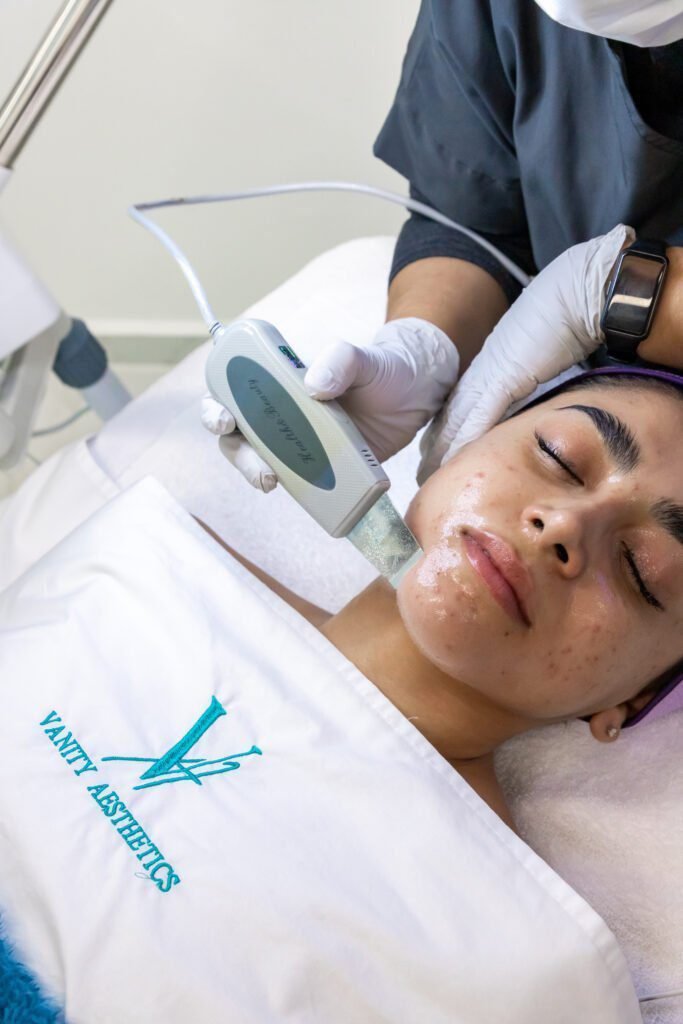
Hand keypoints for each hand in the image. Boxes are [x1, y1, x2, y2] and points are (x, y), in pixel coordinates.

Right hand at [202, 317, 459, 490]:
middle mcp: (280, 413)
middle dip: (237, 454)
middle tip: (258, 466)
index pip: (230, 393)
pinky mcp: (322, 468)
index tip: (225, 419)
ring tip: (272, 482)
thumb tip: (312, 385)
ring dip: (258, 475)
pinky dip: (295, 492)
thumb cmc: (382, 369)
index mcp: (277, 381)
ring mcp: (299, 443)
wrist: (418, 395)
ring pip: (262, 462)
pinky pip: (298, 483)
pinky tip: (304, 498)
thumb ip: (340, 360)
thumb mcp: (363, 358)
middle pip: (239, 437)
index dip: (215, 408)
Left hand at [417, 224, 633, 482]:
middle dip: (436, 447)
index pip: (461, 406)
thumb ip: (527, 381)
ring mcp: (492, 374)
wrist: (577, 294)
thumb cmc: (565, 319)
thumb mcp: (538, 356)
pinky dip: (466, 438)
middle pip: (451, 416)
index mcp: (490, 366)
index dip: (446, 433)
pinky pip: (480, 413)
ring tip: (428, 475)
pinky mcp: (506, 376)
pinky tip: (453, 459)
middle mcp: (484, 371)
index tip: (433, 456)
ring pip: (458, 419)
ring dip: (443, 450)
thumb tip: (530, 400)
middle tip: (422, 474)